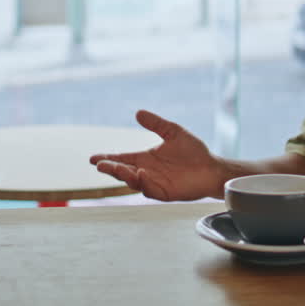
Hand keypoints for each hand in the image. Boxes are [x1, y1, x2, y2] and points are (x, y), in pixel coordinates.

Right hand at [88, 110, 222, 200]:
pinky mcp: (165, 193)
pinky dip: (144, 183)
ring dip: (123, 175)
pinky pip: (150, 190)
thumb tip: (138, 112)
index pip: (122, 159)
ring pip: (133, 181)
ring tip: (116, 168)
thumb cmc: (194, 152)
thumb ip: (156, 124)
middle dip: (110, 168)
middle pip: (123, 171)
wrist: (212, 167)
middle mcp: (146, 172)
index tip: (93, 158)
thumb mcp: (172, 132)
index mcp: (145, 158)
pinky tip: (141, 173)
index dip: (107, 158)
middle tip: (99, 164)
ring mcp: (154, 183)